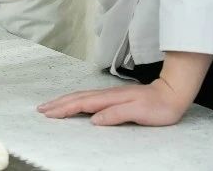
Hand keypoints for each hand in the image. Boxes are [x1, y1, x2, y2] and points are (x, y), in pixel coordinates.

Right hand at [37, 77, 191, 125]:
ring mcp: (109, 95)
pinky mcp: (113, 97)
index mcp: (109, 99)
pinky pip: (87, 99)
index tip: (48, 114)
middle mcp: (106, 95)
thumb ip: (116, 115)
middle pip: (76, 98)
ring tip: (50, 105)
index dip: (64, 109)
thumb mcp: (139, 112)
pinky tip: (74, 103)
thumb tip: (93, 120)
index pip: (81, 104)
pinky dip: (75, 101)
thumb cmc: (158, 106)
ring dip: (63, 101)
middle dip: (57, 103)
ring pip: (80, 97)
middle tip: (40, 109)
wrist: (172, 93)